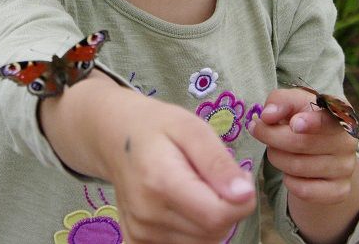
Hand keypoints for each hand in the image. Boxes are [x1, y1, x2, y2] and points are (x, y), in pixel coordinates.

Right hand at [103, 95, 256, 243]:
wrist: (114, 137)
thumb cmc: (157, 126)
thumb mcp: (191, 128)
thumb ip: (218, 162)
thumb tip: (244, 195)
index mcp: (161, 182)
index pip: (218, 216)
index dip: (241, 200)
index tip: (239, 177)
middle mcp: (147, 214)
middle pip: (214, 232)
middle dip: (227, 207)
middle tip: (216, 177)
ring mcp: (140, 232)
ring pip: (204, 243)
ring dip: (212, 219)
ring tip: (198, 188)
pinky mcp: (137, 241)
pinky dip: (194, 230)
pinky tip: (185, 205)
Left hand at [248, 88, 358, 205]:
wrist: (321, 151)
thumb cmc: (303, 119)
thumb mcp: (293, 103)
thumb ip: (280, 101)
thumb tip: (268, 116)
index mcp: (340, 113)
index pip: (329, 119)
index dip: (312, 122)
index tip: (294, 124)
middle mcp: (348, 141)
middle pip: (301, 143)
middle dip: (271, 137)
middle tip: (258, 130)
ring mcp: (346, 168)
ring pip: (298, 167)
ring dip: (277, 158)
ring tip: (277, 150)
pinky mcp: (339, 191)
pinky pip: (304, 190)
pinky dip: (289, 181)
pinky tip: (290, 172)